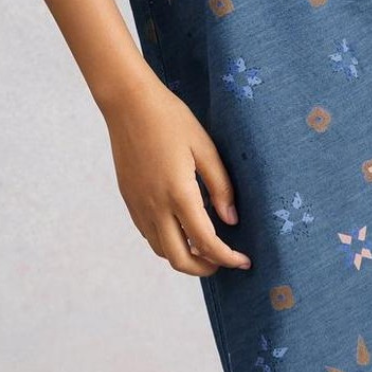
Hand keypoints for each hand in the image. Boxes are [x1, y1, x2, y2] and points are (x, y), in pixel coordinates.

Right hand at [100, 76, 251, 277]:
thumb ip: (221, 187)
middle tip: (224, 262)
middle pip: (179, 259)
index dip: (228, 258)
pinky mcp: (129, 200)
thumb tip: (232, 220)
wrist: (127, 103)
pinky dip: (168, 242)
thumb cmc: (171, 119)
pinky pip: (149, 235)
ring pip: (161, 250)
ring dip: (185, 257)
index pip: (206, 242)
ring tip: (206, 248)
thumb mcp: (205, 148)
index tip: (244, 261)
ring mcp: (138, 205)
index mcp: (178, 193)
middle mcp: (155, 206)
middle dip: (204, 268)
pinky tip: (183, 230)